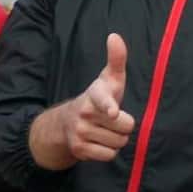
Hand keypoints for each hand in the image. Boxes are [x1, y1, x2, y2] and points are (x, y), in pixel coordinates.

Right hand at [31, 32, 134, 169]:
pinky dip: (109, 151)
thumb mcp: (108, 79)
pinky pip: (109, 155)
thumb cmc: (99, 98)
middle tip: (113, 119)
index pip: (102, 99)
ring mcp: (80, 132)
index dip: (108, 106)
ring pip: (118, 142)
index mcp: (94, 94)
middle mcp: (84, 112)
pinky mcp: (78, 149)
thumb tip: (114, 36)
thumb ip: (116, 59)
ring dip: (117, 139)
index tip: (112, 111)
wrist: (68, 122)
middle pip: (125, 126)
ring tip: (106, 130)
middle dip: (124, 125)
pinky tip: (100, 142)